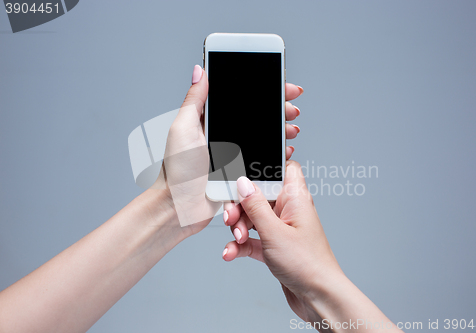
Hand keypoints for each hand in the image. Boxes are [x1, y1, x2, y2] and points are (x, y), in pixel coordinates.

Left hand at [153, 65, 303, 236]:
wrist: (179, 207)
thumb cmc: (177, 170)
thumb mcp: (184, 128)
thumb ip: (195, 100)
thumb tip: (200, 70)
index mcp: (210, 121)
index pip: (240, 99)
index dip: (261, 90)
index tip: (281, 85)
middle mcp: (223, 135)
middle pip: (257, 117)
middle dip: (278, 110)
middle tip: (291, 108)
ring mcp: (233, 153)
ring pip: (263, 137)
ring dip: (281, 131)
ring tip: (291, 129)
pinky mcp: (240, 172)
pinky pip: (263, 160)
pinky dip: (277, 154)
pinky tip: (285, 150)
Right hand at [222, 161, 343, 321]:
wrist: (318, 298)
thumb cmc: (306, 264)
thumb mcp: (274, 232)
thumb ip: (255, 206)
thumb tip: (242, 182)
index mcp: (295, 198)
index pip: (282, 168)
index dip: (264, 166)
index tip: (242, 172)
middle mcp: (288, 210)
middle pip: (258, 195)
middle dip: (240, 207)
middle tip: (231, 218)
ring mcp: (281, 229)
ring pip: (252, 218)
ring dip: (238, 228)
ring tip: (236, 239)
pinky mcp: (274, 247)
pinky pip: (252, 239)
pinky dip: (240, 245)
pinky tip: (230, 253)